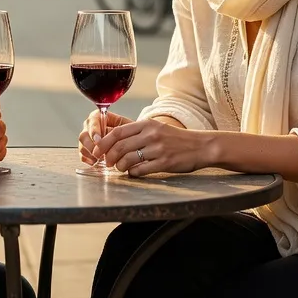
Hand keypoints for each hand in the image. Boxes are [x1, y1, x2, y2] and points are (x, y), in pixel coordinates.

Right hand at [76, 109, 133, 164]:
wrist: (133, 143)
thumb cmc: (130, 133)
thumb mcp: (126, 128)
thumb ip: (115, 130)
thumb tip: (105, 137)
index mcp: (101, 117)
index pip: (92, 120)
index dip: (93, 130)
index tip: (98, 140)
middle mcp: (92, 127)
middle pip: (84, 134)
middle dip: (89, 145)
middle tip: (97, 153)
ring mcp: (89, 139)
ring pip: (82, 145)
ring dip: (88, 153)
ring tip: (97, 159)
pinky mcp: (88, 150)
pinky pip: (82, 154)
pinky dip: (87, 159)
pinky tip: (94, 162)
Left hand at [92, 119, 210, 177]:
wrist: (201, 146)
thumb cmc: (176, 139)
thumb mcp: (157, 128)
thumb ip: (138, 133)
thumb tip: (114, 142)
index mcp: (147, 124)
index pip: (118, 132)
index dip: (103, 143)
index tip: (96, 151)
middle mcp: (151, 135)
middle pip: (120, 146)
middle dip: (109, 157)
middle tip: (108, 163)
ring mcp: (158, 149)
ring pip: (128, 159)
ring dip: (120, 166)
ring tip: (121, 168)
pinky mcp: (165, 163)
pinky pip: (141, 170)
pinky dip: (133, 173)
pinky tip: (133, 172)